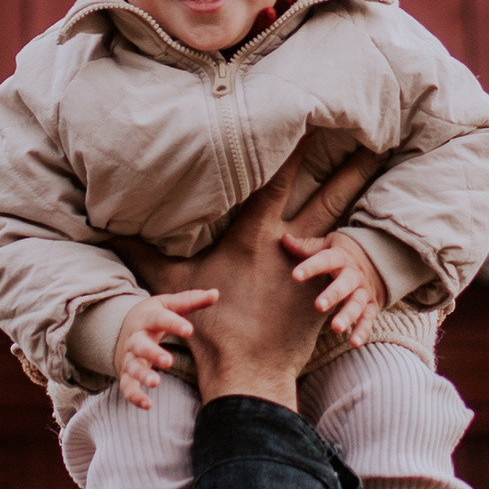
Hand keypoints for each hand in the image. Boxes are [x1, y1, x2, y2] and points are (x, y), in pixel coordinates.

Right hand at [111, 289, 214, 407]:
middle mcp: (136, 339)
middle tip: (168, 361)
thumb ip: (191, 300)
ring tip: (156, 383)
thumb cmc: (153, 316)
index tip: (190, 330)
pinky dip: (134, 396)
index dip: (174, 324)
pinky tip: (147, 405)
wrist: (122, 328)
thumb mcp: (168, 305)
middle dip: (153, 354)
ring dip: (142, 376)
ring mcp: (130, 358)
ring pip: (133, 367)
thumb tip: (216, 293)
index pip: (159, 319)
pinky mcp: (127, 374)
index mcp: (147, 319)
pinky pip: (127, 387)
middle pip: (141, 346)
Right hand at [143, 138, 381, 407]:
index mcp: (255, 236)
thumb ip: (144, 252)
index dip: (293, 146)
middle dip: (351, 168)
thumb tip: (107, 229)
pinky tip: (381, 231)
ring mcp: (310, 269)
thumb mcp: (173, 283)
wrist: (249, 372)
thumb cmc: (210, 327)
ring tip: (381, 179)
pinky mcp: (323, 293)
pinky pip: (348, 262)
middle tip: (376, 139)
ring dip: (361, 201)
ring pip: (343, 224)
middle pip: (328, 197)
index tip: (310, 116)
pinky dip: (361, 244)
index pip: (276, 180)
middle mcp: (289, 245)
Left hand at [290, 229, 388, 345]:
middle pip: (344, 285)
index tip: (295, 276)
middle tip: (319, 306)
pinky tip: (353, 342)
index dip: (311, 267)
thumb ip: (308, 246)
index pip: (325, 260)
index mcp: (341, 258)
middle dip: (333, 295)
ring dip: (348, 316)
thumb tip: (284, 238)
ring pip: (357, 304)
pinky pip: (368, 319)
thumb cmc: (345, 253)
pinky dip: (362, 331)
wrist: (382, 258)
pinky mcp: (372, 306)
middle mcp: (354, 275)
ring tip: (336, 328)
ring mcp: (364, 292)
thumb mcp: (329, 244)